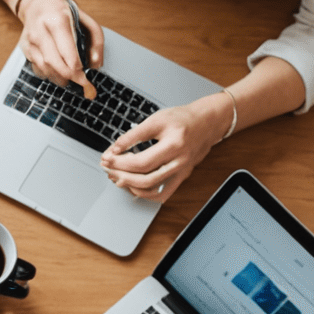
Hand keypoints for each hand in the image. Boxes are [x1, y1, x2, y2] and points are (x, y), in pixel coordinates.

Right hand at [16, 0, 103, 92]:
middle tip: (80, 82)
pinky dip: (49, 74)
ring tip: (70, 79)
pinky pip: (37, 68)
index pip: (68, 53)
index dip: (77, 70)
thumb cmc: (62, 10)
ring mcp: (30, 41)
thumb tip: (96, 65)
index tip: (86, 78)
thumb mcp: (85, 18)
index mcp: (57, 21)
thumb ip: (95, 40)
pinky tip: (57, 72)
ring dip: (59, 78)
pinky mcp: (24, 49)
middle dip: (69, 77)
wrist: (36, 2)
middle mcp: (40, 32)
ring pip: (44, 69)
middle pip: (54, 64)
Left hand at [100, 93, 232, 200]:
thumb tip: (114, 149)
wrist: (207, 122)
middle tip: (108, 169)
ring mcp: (181, 171)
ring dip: (130, 186)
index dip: (119, 163)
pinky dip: (145, 194)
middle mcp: (179, 161)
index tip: (106, 159)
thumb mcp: (156, 120)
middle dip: (121, 176)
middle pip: (146, 179)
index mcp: (174, 144)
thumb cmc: (183, 119)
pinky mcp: (182, 176)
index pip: (141, 162)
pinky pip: (163, 194)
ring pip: (153, 190)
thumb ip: (133, 135)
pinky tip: (133, 185)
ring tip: (116, 176)